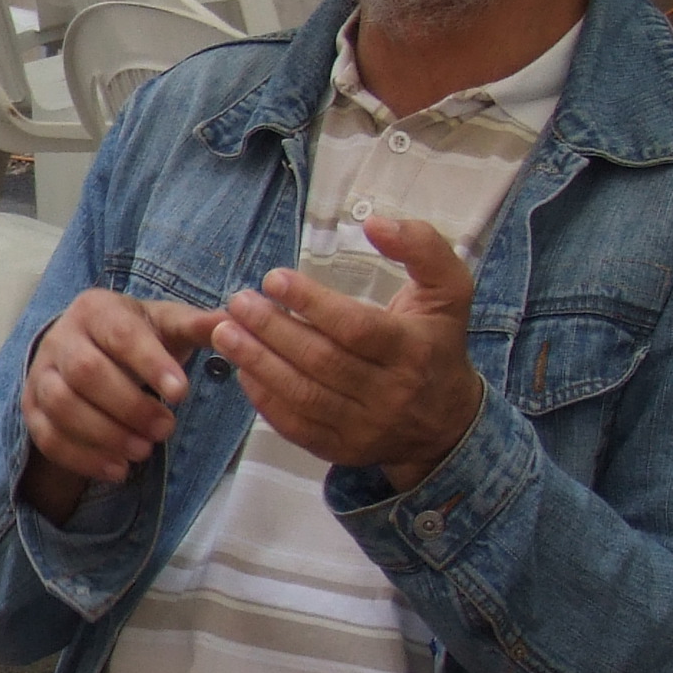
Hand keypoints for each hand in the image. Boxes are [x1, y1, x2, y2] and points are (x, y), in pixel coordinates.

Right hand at [19, 288, 224, 519]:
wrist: (88, 348)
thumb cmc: (136, 338)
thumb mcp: (166, 324)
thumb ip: (197, 325)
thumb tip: (233, 321)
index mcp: (96, 309)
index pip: (120, 334)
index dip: (149, 364)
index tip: (182, 393)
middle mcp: (60, 337)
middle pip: (85, 371)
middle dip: (129, 406)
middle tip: (166, 429)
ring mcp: (40, 374)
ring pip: (61, 405)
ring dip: (105, 434)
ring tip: (144, 451)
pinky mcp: (31, 409)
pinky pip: (47, 437)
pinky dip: (83, 458)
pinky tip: (118, 470)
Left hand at [212, 217, 482, 486]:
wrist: (446, 423)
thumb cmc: (437, 343)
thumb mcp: (448, 289)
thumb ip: (421, 247)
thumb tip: (374, 223)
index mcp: (415, 350)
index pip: (356, 328)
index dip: (312, 303)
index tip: (274, 279)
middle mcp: (391, 392)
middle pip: (322, 362)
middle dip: (272, 330)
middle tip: (238, 303)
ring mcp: (365, 426)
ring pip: (303, 396)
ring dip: (257, 363)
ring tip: (225, 333)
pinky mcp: (342, 449)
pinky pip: (295, 426)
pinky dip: (264, 399)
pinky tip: (242, 371)